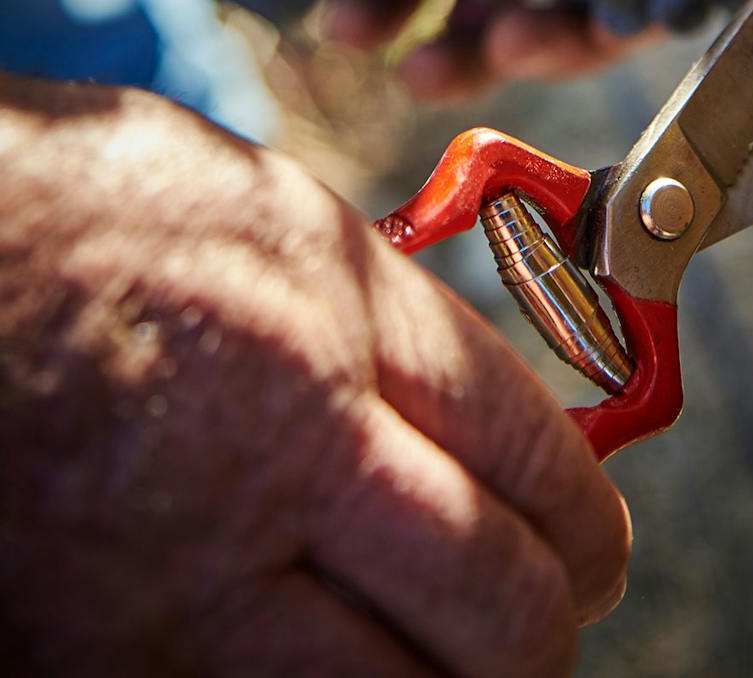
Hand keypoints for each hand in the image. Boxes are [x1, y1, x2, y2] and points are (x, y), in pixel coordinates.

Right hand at [0, 76, 629, 676]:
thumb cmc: (72, 202)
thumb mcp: (253, 204)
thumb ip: (366, 302)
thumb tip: (457, 388)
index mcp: (333, 310)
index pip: (530, 449)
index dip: (591, 509)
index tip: (598, 531)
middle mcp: (285, 449)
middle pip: (498, 601)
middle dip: (551, 616)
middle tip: (556, 604)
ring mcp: (189, 575)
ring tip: (459, 653)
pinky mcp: (105, 653)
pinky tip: (329, 661)